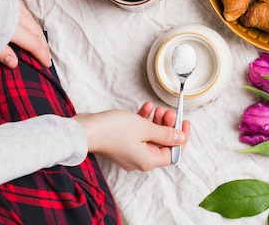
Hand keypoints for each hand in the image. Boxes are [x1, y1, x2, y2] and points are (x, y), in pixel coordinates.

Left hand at [0, 3, 51, 68]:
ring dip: (38, 32)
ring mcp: (11, 2)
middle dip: (43, 44)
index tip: (47, 64)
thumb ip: (0, 51)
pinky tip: (26, 22)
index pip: (33, 43)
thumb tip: (15, 63)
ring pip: (31, 19)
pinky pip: (23, 9)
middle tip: (46, 55)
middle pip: (36, 31)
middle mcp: (16, 14)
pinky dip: (29, 20)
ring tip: (39, 41)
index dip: (42, 55)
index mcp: (11, 27)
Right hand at [73, 102, 190, 170]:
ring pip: (150, 136)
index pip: (173, 153)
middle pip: (162, 144)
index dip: (181, 138)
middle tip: (168, 112)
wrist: (85, 130)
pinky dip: (143, 121)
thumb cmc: (112, 130)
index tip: (184, 123)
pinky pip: (138, 133)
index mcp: (148, 160)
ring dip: (156, 121)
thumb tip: (180, 137)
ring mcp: (130, 152)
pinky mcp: (121, 143)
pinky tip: (145, 108)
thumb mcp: (144, 128)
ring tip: (156, 108)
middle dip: (167, 126)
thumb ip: (165, 133)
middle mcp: (139, 159)